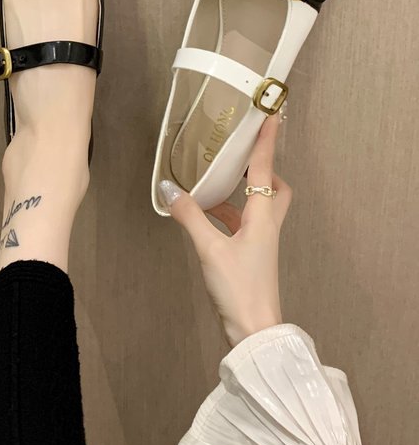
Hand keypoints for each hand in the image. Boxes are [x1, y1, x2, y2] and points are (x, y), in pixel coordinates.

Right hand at [159, 114, 290, 346]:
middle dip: (263, 169)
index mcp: (263, 217)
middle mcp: (266, 226)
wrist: (254, 331)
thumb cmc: (239, 288)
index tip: (271, 113)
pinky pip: (243, 225)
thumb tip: (169, 189)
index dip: (267, 140)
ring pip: (258, 207)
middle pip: (275, 188)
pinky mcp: (251, 256)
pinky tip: (207, 217)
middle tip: (244, 157)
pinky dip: (228, 215)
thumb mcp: (209, 249)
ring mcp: (261, 243)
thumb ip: (189, 217)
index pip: (265, 169)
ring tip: (215, 183)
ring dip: (241, 192)